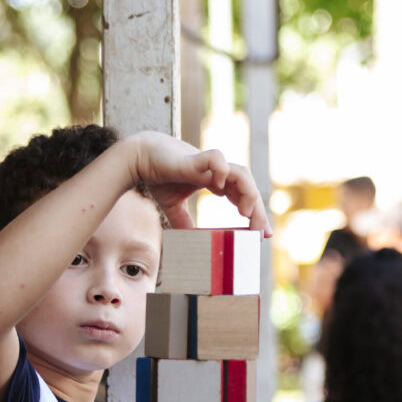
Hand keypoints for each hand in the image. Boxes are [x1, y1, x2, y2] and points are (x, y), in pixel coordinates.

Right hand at [128, 132, 270, 233]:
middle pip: (247, 188)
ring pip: (240, 173)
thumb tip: (190, 243)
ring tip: (246, 213)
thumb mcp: (174, 207)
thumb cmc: (159, 177)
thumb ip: (184, 222)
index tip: (261, 233)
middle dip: (257, 210)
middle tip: (261, 231)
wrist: (141, 158)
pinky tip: (220, 187)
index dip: (254, 213)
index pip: (242, 196)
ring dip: (248, 193)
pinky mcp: (195, 158)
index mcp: (215, 181)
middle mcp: (217, 172)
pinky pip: (217, 158)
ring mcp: (208, 165)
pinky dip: (223, 171)